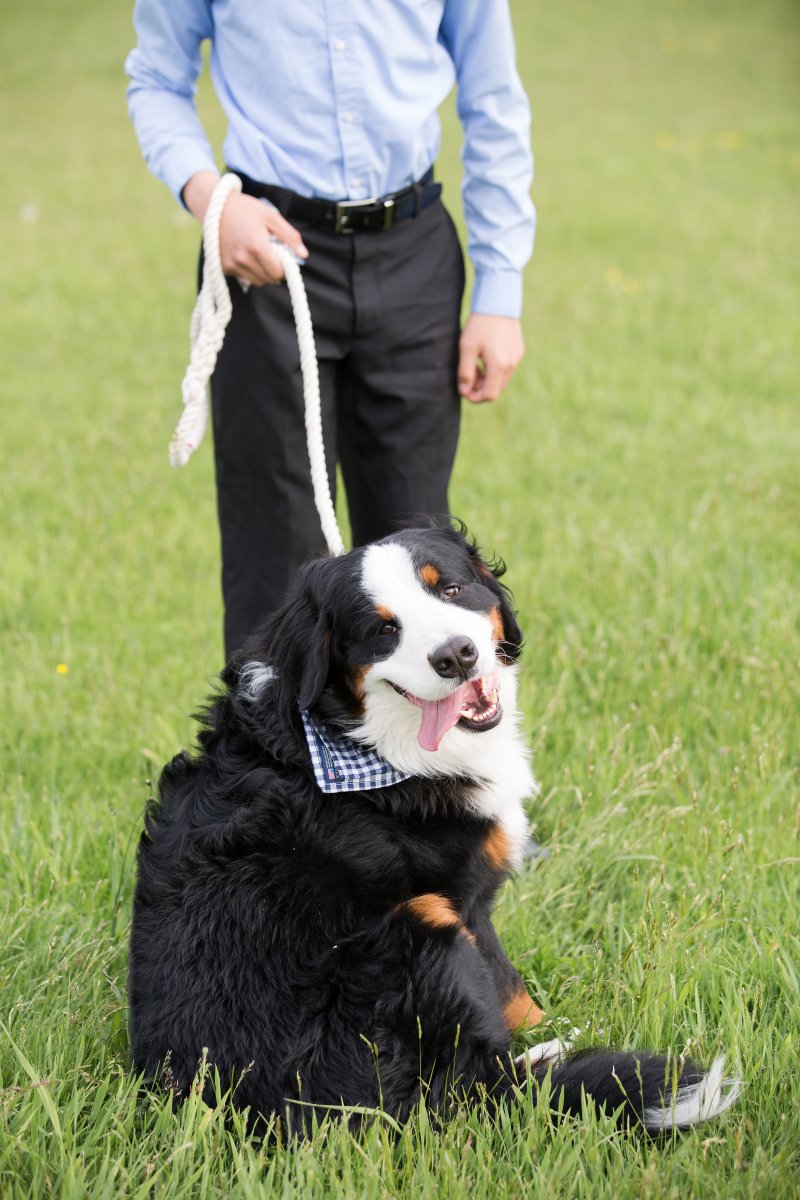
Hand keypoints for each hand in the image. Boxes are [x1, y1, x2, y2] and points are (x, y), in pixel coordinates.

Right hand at [181, 170, 307, 286]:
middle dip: (273, 270)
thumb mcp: (271, 217)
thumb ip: (290, 236)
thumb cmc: (246, 209)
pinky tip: (245, 255)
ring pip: (256, 282)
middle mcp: (243, 259)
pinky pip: (243, 278)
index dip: (282, 267)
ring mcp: (232, 265)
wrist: (215, 207)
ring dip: (261, 273)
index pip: (277, 273)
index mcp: (257, 247)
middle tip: (269, 254)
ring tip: (257, 254)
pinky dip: (248, 271)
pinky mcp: (223, 267)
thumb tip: (304, 255)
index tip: (280, 256)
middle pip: (268, 280)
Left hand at [458, 314, 524, 403]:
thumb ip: (465, 372)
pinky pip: (507, 368)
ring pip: (502, 380)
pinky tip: (486, 356)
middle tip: (468, 374)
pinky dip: (495, 369)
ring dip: (487, 378)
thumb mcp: (467, 348)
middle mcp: (511, 364)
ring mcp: (517, 358)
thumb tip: (464, 391)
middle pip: (496, 389)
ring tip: (476, 364)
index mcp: (499, 366)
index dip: (475, 397)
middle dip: (480, 388)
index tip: (464, 389)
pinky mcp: (519, 351)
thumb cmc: (480, 324)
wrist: (498, 301)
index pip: (489, 395)